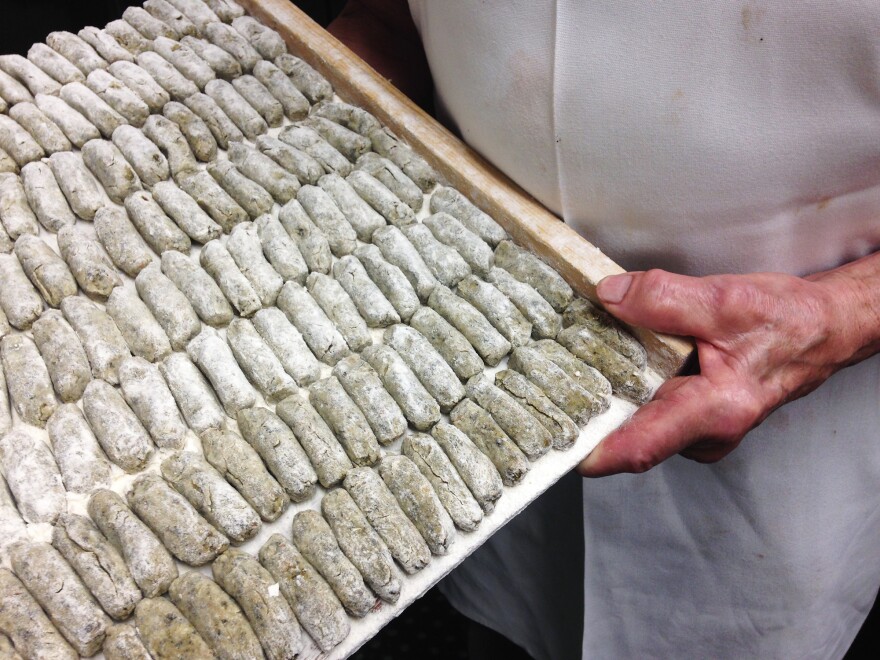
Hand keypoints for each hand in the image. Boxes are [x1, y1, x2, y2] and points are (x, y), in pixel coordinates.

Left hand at [577, 262, 879, 476]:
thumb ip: (664, 298)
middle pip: (631, 437)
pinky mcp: (697, 421)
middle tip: (546, 392)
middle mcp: (707, 433)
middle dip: (590, 418)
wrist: (822, 331)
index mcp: (715, 410)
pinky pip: (653, 414)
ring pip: (641, 425)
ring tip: (571, 371)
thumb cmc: (787, 321)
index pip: (641, 446)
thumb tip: (610, 295)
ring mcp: (702, 432)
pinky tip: (611, 366)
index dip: (594, 452)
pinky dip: (630, 393)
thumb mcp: (725, 299)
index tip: (556, 447)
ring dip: (609, 402)